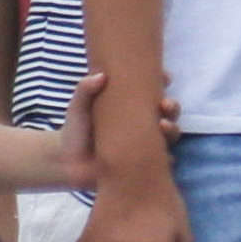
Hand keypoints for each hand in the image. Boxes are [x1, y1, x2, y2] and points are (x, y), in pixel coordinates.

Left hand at [49, 70, 171, 194]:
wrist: (68, 165)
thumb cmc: (75, 132)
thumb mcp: (78, 108)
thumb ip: (85, 90)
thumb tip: (101, 75)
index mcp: (132, 107)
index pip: (153, 91)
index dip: (163, 83)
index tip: (165, 77)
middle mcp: (144, 125)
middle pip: (168, 113)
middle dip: (172, 107)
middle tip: (165, 104)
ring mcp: (146, 145)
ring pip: (170, 135)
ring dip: (172, 129)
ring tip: (163, 126)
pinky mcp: (144, 166)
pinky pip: (163, 162)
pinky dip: (167, 158)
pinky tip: (164, 155)